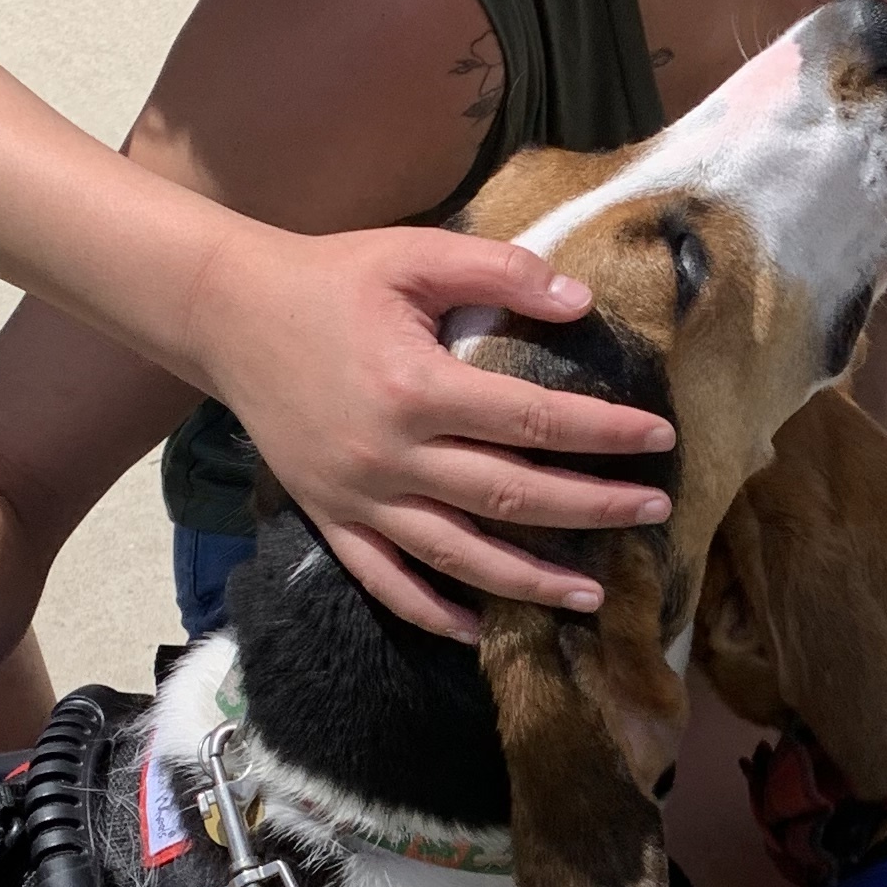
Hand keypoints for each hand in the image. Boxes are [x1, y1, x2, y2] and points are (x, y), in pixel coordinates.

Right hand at [194, 222, 675, 638]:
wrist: (227, 312)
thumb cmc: (329, 277)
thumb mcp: (414, 255)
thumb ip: (500, 272)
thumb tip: (581, 302)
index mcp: (418, 389)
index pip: (535, 423)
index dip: (605, 434)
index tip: (660, 438)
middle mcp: (391, 456)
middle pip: (510, 497)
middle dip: (592, 509)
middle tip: (655, 511)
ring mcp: (358, 498)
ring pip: (458, 555)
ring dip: (529, 582)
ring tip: (592, 595)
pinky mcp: (330, 517)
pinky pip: (385, 581)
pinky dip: (431, 614)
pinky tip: (478, 631)